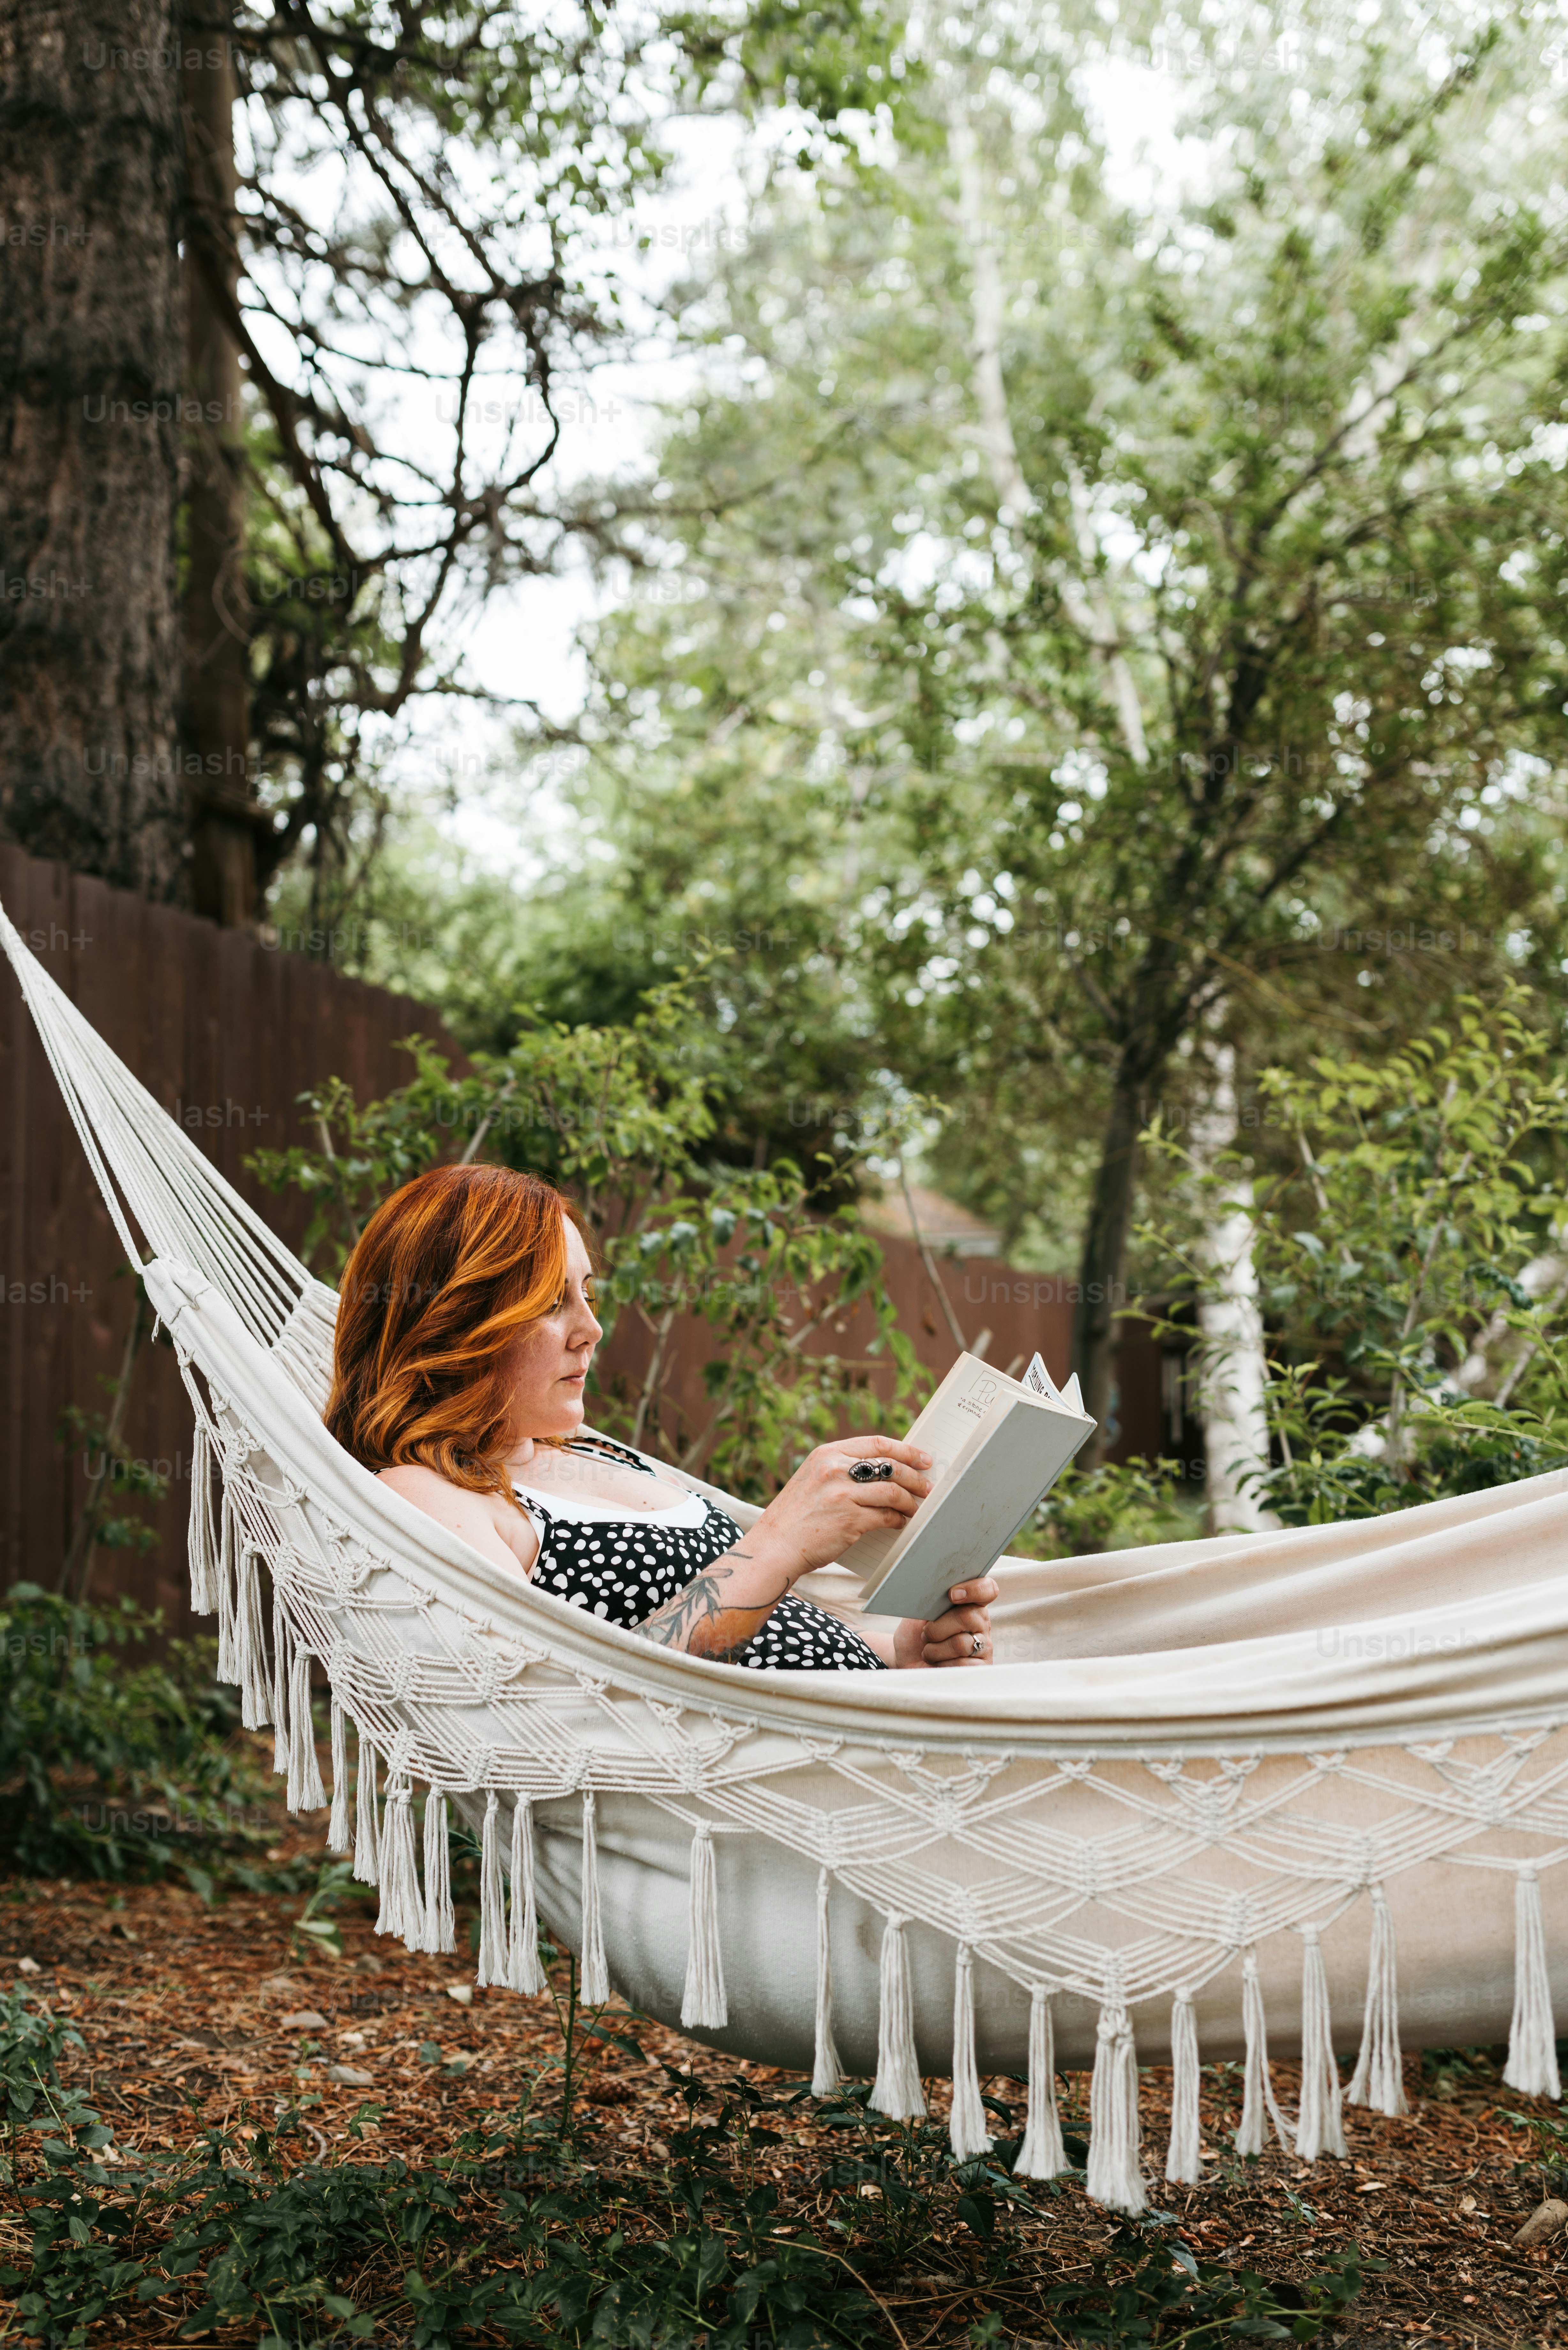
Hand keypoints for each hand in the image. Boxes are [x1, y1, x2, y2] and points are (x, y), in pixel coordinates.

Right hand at [750, 1433, 933, 1581]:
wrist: (774, 1546)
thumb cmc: (796, 1517)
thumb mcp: (813, 1479)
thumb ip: (842, 1470)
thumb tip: (883, 1472)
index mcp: (826, 1454)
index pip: (876, 1444)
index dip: (905, 1450)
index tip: (922, 1458)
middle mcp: (834, 1469)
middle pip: (890, 1466)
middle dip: (915, 1476)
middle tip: (928, 1486)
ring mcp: (842, 1494)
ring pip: (892, 1491)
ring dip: (910, 1501)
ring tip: (917, 1507)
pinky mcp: (849, 1520)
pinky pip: (886, 1516)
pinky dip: (898, 1520)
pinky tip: (901, 1523)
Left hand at [892, 1577, 998, 1669]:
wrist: (907, 1661)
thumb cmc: (915, 1635)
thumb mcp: (918, 1613)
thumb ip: (931, 1599)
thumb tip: (933, 1590)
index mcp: (970, 1603)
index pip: (987, 1589)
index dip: (974, 1589)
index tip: (951, 1595)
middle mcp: (980, 1623)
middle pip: (967, 1616)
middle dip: (937, 1627)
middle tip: (925, 1634)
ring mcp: (984, 1646)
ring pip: (961, 1643)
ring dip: (935, 1649)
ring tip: (928, 1651)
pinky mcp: (980, 1668)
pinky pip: (962, 1665)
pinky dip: (941, 1664)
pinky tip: (937, 1664)